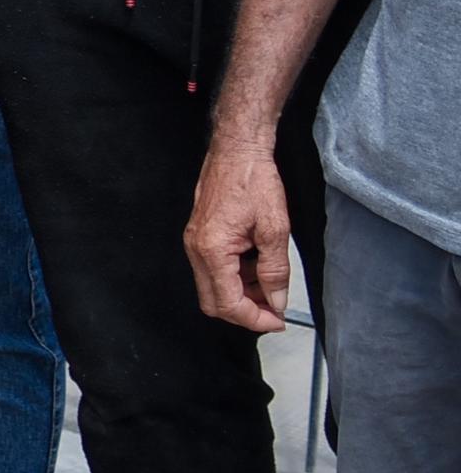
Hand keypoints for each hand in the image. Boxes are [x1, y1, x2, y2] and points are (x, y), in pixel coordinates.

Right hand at [187, 138, 298, 332]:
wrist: (238, 151)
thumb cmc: (253, 181)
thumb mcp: (275, 229)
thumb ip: (275, 271)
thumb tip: (277, 300)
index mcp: (212, 249)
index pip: (228, 303)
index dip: (255, 319)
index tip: (278, 320)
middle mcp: (196, 248)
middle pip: (213, 302)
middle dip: (245, 312)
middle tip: (274, 311)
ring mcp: (195, 242)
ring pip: (213, 287)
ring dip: (241, 295)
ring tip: (271, 287)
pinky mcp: (199, 236)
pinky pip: (213, 270)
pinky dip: (235, 278)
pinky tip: (257, 268)